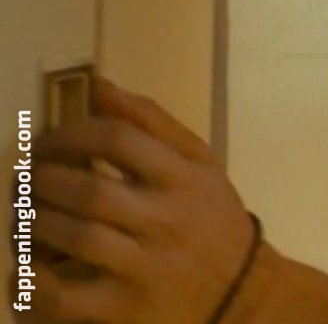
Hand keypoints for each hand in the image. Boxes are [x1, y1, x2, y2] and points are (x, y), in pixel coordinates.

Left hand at [26, 79, 256, 322]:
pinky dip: (32, 281)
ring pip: (72, 236)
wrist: (243, 294)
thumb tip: (99, 85)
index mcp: (185, 180)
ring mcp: (146, 268)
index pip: (118, 140)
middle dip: (42, 180)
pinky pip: (63, 295)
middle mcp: (168, 221)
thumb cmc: (213, 221)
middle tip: (26, 181)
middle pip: (87, 189)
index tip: (45, 144)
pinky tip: (25, 268)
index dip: (69, 135)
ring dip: (34, 222)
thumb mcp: (200, 165)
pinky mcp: (125, 308)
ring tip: (25, 217)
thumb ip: (153, 124)